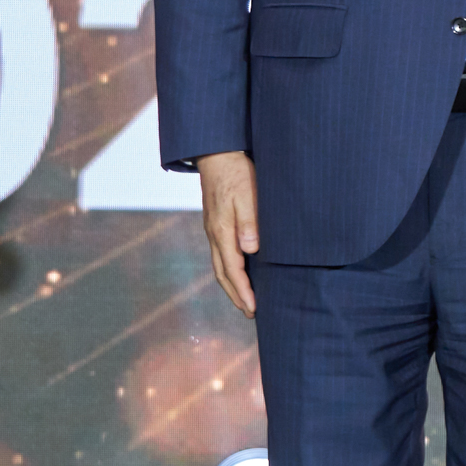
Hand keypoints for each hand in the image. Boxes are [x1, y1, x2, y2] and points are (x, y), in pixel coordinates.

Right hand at [198, 150, 259, 315]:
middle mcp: (214, 234)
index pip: (232, 270)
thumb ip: (249, 222)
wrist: (217, 153)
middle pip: (222, 274)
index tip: (253, 308)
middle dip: (236, 295)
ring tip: (245, 300)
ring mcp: (212, 230)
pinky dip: (229, 270)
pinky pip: (220, 254)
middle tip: (250, 312)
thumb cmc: (237, 173)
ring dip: (231, 285)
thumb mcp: (248, 195)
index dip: (243, 291)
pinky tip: (239, 272)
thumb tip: (251, 250)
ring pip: (219, 265)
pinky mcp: (215, 223)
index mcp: (222, 231)